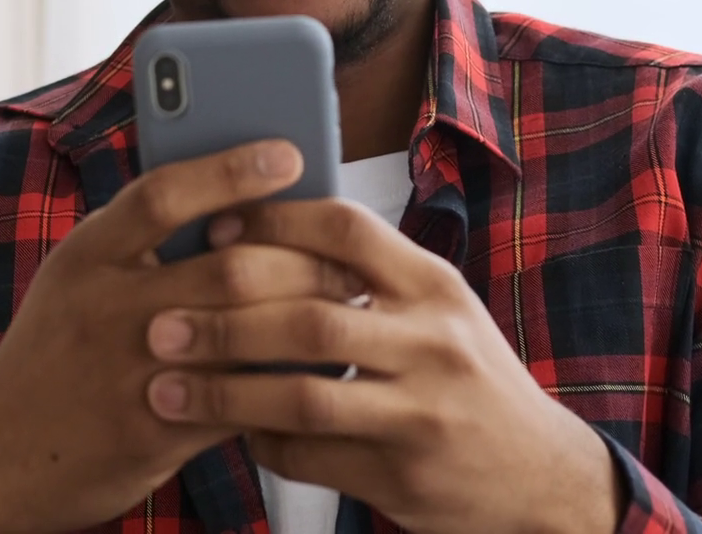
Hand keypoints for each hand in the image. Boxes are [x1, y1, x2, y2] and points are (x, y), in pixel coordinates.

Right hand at [0, 140, 365, 533]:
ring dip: (308, 319)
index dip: (231, 169)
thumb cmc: (54, 355)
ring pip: (246, 333)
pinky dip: (287, 382)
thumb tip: (240, 204)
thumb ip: (141, 244)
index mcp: (87, 255)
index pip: (164, 195)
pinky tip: (318, 371)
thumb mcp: (77, 281)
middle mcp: (106, 306)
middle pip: (228, 267)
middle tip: (346, 260)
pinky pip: (243, 399)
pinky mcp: (153, 430)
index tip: (289, 153)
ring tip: (348, 307)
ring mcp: (131, 371)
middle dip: (301, 261)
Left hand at [141, 199, 621, 533]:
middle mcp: (433, 342)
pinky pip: (308, 458)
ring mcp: (420, 412)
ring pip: (301, 395)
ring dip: (222, 393)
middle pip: (310, 315)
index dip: (271, 222)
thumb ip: (372, 280)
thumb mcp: (440, 315)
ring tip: (164, 389)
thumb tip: (265, 239)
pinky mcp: (402, 475)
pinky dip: (259, 445)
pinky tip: (228, 434)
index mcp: (435, 286)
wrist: (542, 479)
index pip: (344, 229)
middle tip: (159, 323)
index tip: (209, 228)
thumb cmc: (471, 383)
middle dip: (222, 319)